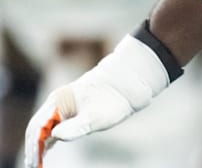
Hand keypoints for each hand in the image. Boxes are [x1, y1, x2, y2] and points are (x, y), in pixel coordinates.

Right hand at [24, 36, 169, 166]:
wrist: (128, 83)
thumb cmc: (114, 100)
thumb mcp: (97, 117)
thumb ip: (76, 127)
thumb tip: (54, 136)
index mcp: (59, 101)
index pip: (37, 127)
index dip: (34, 146)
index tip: (34, 162)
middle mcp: (57, 102)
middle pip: (36, 127)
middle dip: (33, 147)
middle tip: (32, 166)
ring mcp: (63, 105)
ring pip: (43, 126)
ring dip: (38, 144)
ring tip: (36, 163)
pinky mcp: (71, 110)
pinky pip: (53, 125)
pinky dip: (47, 138)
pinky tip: (46, 150)